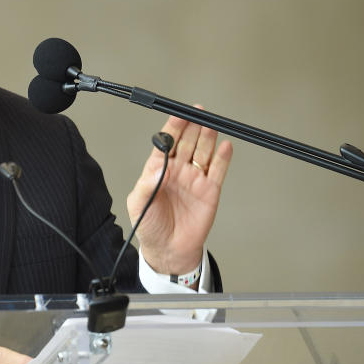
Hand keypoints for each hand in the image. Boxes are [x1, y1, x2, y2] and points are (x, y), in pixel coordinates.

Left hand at [126, 109, 232, 276]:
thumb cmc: (150, 226)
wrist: (169, 250)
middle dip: (192, 127)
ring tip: (210, 125)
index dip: (173, 128)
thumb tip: (158, 167)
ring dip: (207, 137)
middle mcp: (177, 171)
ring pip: (202, 152)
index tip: (178, 116)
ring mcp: (194, 179)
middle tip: (197, 113)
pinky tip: (224, 145)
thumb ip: (147, 183)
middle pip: (187, 142)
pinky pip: (217, 170)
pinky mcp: (210, 190)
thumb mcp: (139, 203)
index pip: (166, 143)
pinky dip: (222, 157)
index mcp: (158, 169)